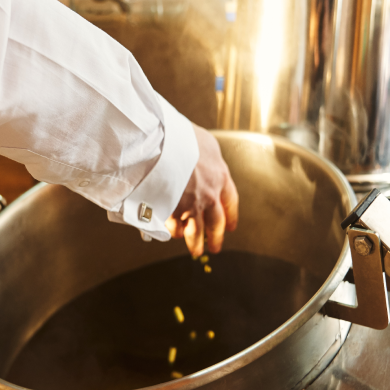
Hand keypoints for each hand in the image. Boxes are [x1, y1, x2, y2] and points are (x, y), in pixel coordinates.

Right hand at [165, 125, 238, 256]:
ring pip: (196, 232)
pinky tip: (174, 234)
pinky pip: (175, 228)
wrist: (158, 144)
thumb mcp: (204, 143)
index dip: (231, 216)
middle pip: (216, 224)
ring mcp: (190, 206)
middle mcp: (209, 195)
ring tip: (195, 251)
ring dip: (196, 244)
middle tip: (215, 247)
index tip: (230, 227)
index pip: (231, 202)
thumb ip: (209, 158)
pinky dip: (175, 233)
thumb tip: (208, 162)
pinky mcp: (171, 212)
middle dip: (216, 238)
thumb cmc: (179, 137)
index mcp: (220, 177)